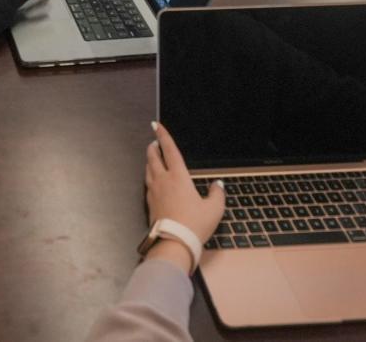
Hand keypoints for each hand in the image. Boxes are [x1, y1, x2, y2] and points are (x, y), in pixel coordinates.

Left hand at [145, 122, 225, 273]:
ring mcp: (153, 190)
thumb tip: (218, 185)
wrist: (173, 241)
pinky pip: (147, 182)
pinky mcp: (149, 202)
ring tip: (153, 156)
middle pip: (153, 156)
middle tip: (154, 141)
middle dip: (153, 146)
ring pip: (148, 168)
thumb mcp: (214, 209)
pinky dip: (149, 175)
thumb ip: (217, 194)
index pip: (169, 150)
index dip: (163, 135)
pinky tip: (152, 179)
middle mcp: (163, 179)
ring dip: (150, 159)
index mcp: (178, 176)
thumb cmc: (194, 224)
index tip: (156, 125)